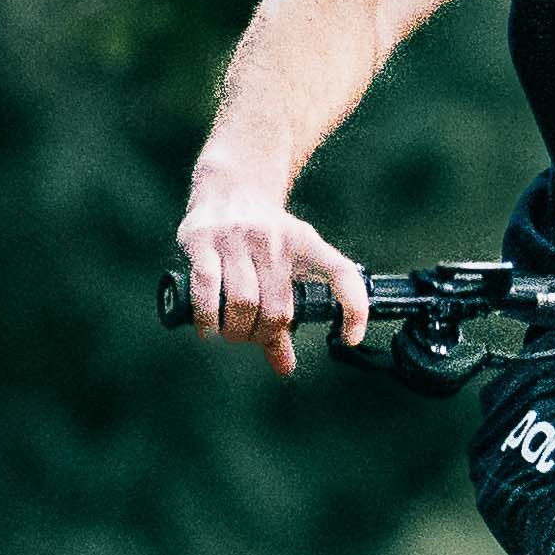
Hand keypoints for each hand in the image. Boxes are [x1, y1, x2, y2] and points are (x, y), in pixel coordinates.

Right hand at [174, 176, 367, 375]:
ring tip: (230, 333)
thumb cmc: (262, 239)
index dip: (352, 309)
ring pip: (243, 302)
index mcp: (305, 243)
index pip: (341, 273)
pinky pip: (207, 289)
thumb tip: (285, 368)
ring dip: (235, 331)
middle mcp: (273, 239)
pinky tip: (208, 329)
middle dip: (261, 335)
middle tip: (250, 336)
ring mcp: (237, 237)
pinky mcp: (202, 239)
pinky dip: (208, 318)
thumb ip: (284, 318)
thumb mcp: (285, 266)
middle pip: (276, 309)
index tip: (348, 339)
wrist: (230, 186)